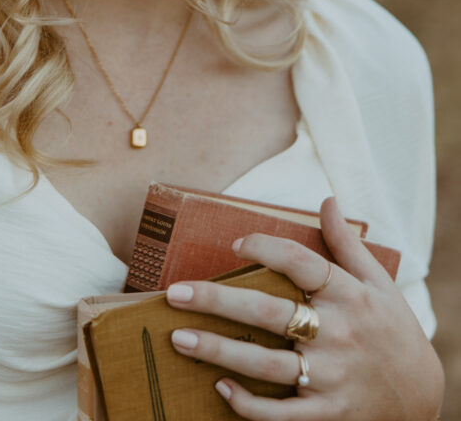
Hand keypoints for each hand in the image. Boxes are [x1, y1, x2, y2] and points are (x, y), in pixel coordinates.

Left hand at [166, 197, 443, 419]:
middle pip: (268, 313)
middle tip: (175, 293)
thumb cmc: (393, 331)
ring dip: (217, 350)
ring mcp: (331, 376)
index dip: (265, 248)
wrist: (423, 397)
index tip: (235, 243)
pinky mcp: (327, 414)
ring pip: (265, 363)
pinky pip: (280, 412)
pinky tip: (220, 387)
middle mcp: (337, 333)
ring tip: (179, 337)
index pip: (300, 262)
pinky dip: (248, 403)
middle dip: (217, 301)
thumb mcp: (378, 282)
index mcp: (348, 295)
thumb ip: (346, 243)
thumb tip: (328, 200)